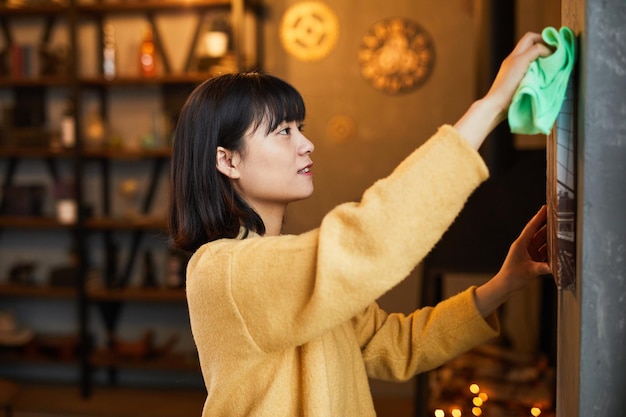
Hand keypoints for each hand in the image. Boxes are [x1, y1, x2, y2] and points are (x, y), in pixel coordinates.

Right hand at [454, 32, 552, 148]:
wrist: (494, 106)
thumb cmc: (506, 105)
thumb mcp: (518, 90)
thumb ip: (527, 82)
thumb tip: (543, 85)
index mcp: (510, 64)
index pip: (526, 45)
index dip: (540, 44)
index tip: (552, 52)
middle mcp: (511, 58)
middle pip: (529, 37)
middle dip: (545, 39)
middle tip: (557, 49)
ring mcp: (514, 59)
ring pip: (532, 39)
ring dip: (547, 44)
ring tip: (557, 54)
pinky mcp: (519, 61)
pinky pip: (537, 48)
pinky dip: (547, 52)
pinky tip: (552, 62)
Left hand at [474, 206, 551, 317]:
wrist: (505, 286)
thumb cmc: (512, 277)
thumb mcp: (530, 271)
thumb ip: (544, 268)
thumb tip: (557, 266)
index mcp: (521, 244)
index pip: (532, 227)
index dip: (539, 217)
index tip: (545, 207)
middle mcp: (525, 246)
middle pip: (538, 232)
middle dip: (548, 225)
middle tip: (558, 216)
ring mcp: (529, 253)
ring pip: (542, 242)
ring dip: (551, 237)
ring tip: (562, 230)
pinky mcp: (532, 260)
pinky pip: (544, 251)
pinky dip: (551, 249)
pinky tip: (559, 247)